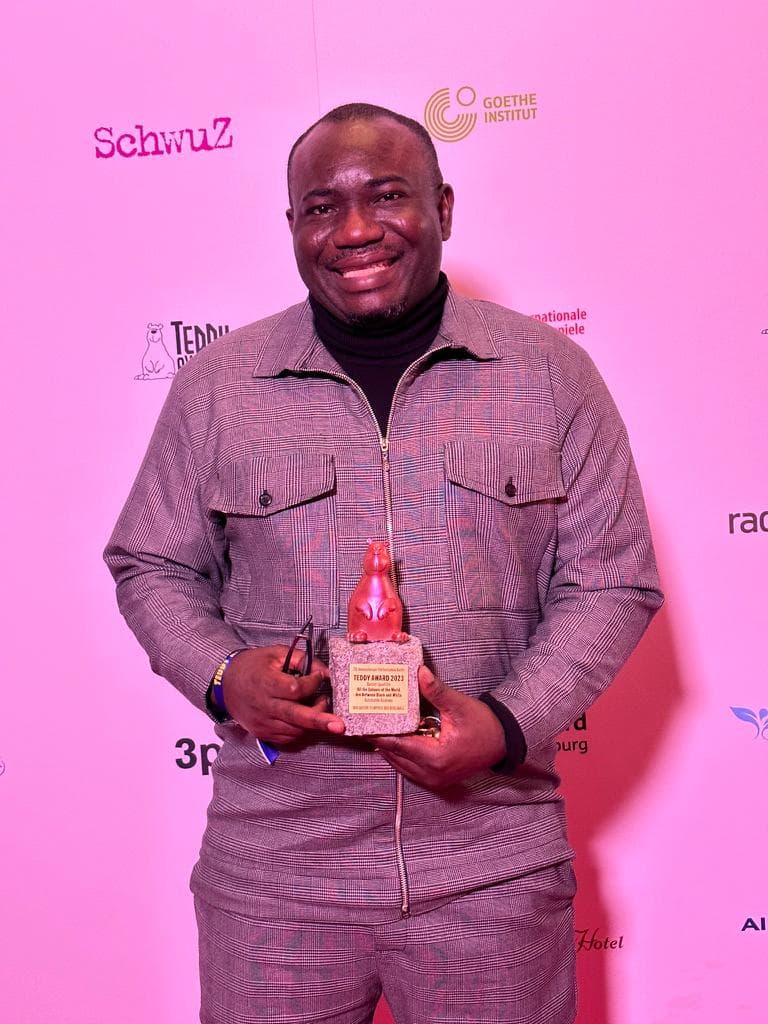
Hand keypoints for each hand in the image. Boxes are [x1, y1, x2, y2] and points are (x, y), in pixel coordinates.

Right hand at [222, 646, 344, 744]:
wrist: (226, 685)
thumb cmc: (253, 666)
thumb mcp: (275, 653)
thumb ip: (300, 660)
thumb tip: (324, 672)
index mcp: (265, 683)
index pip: (295, 689)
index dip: (313, 683)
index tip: (319, 676)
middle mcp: (263, 706)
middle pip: (295, 716)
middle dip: (319, 721)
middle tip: (339, 726)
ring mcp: (263, 723)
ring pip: (295, 729)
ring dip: (313, 722)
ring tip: (322, 708)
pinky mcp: (263, 734)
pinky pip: (288, 737)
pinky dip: (301, 730)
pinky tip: (307, 719)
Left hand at [373, 666, 506, 787]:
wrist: (502, 742)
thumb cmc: (483, 724)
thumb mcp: (459, 706)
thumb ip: (437, 691)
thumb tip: (419, 672)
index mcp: (435, 757)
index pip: (397, 745)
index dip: (377, 734)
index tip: (360, 724)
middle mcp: (431, 774)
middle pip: (394, 757)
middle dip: (378, 740)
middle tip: (362, 723)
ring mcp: (434, 780)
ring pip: (400, 764)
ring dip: (388, 748)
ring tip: (373, 729)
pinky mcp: (436, 780)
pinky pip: (409, 768)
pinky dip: (399, 755)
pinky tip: (392, 740)